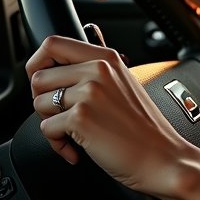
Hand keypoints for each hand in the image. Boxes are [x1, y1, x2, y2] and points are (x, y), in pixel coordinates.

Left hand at [26, 34, 195, 196]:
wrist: (161, 155)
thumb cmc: (143, 127)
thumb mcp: (122, 84)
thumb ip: (93, 72)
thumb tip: (56, 70)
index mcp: (107, 58)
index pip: (53, 44)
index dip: (37, 63)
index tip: (43, 81)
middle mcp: (98, 70)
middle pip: (38, 77)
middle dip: (43, 100)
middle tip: (62, 115)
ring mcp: (89, 92)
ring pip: (38, 103)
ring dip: (50, 122)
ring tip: (74, 132)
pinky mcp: (81, 117)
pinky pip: (45, 129)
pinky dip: (57, 144)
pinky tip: (78, 147)